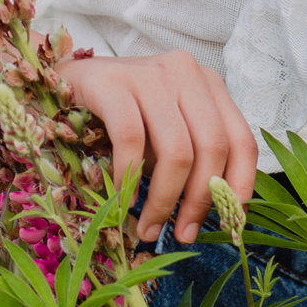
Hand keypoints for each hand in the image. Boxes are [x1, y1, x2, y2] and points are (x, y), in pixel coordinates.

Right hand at [56, 51, 259, 244]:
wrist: (65, 82)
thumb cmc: (122, 115)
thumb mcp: (166, 135)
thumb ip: (191, 161)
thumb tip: (207, 215)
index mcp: (209, 84)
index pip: (241, 139)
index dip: (241, 185)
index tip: (230, 223)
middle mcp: (186, 71)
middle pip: (213, 147)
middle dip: (199, 201)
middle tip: (183, 235)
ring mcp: (150, 72)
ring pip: (176, 150)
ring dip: (164, 200)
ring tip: (148, 228)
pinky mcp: (112, 81)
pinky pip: (131, 140)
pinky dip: (129, 178)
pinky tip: (124, 200)